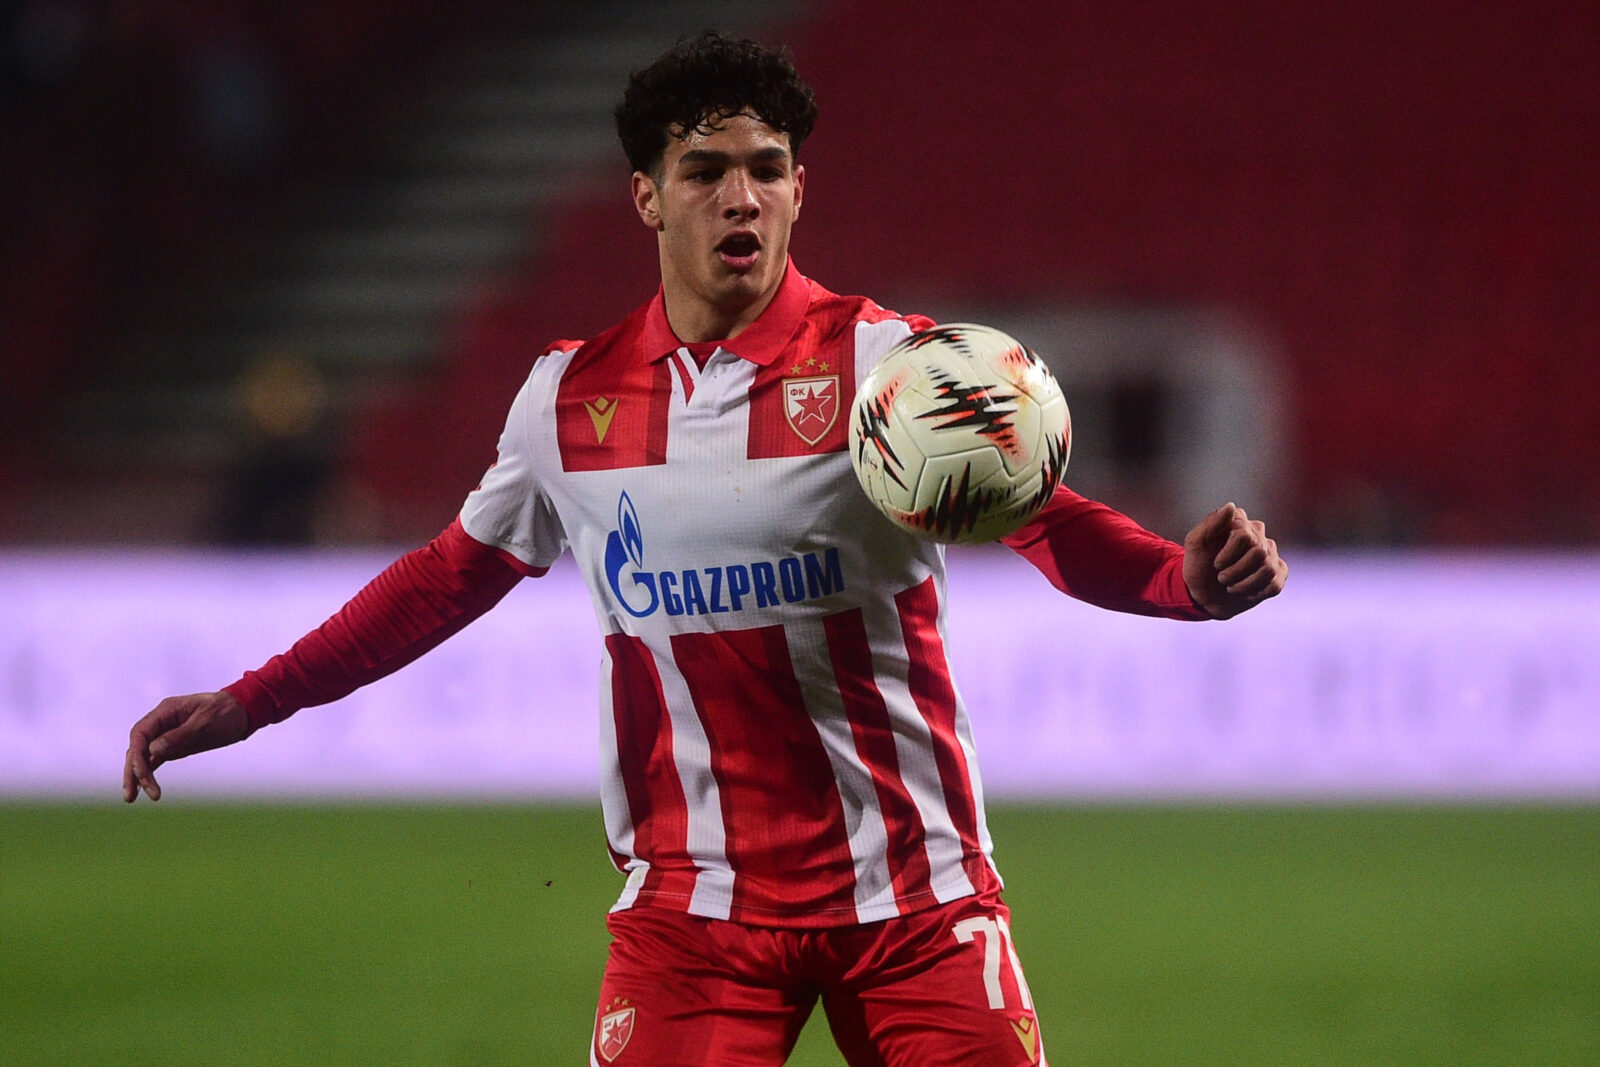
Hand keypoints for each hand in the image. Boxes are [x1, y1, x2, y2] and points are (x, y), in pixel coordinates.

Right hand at [123, 691, 250, 801]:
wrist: (243, 711)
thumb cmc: (225, 712)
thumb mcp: (205, 723)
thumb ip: (179, 736)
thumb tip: (152, 750)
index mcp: (166, 712)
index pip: (140, 734)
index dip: (136, 755)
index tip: (141, 773)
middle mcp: (161, 723)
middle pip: (137, 748)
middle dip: (132, 771)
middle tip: (130, 795)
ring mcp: (166, 735)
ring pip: (144, 756)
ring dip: (138, 776)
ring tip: (132, 798)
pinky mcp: (174, 746)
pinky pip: (155, 760)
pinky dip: (149, 774)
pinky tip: (145, 789)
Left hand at [1182, 502, 1287, 619]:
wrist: (1203, 594)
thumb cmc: (1198, 565)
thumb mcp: (1195, 544)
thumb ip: (1211, 523)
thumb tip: (1231, 506)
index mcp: (1239, 522)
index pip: (1243, 536)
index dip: (1228, 555)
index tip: (1216, 564)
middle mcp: (1258, 534)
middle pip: (1259, 552)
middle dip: (1236, 571)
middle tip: (1222, 578)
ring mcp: (1271, 553)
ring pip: (1268, 569)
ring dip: (1244, 584)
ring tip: (1231, 586)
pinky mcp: (1278, 572)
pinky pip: (1275, 584)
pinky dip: (1255, 593)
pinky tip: (1245, 592)